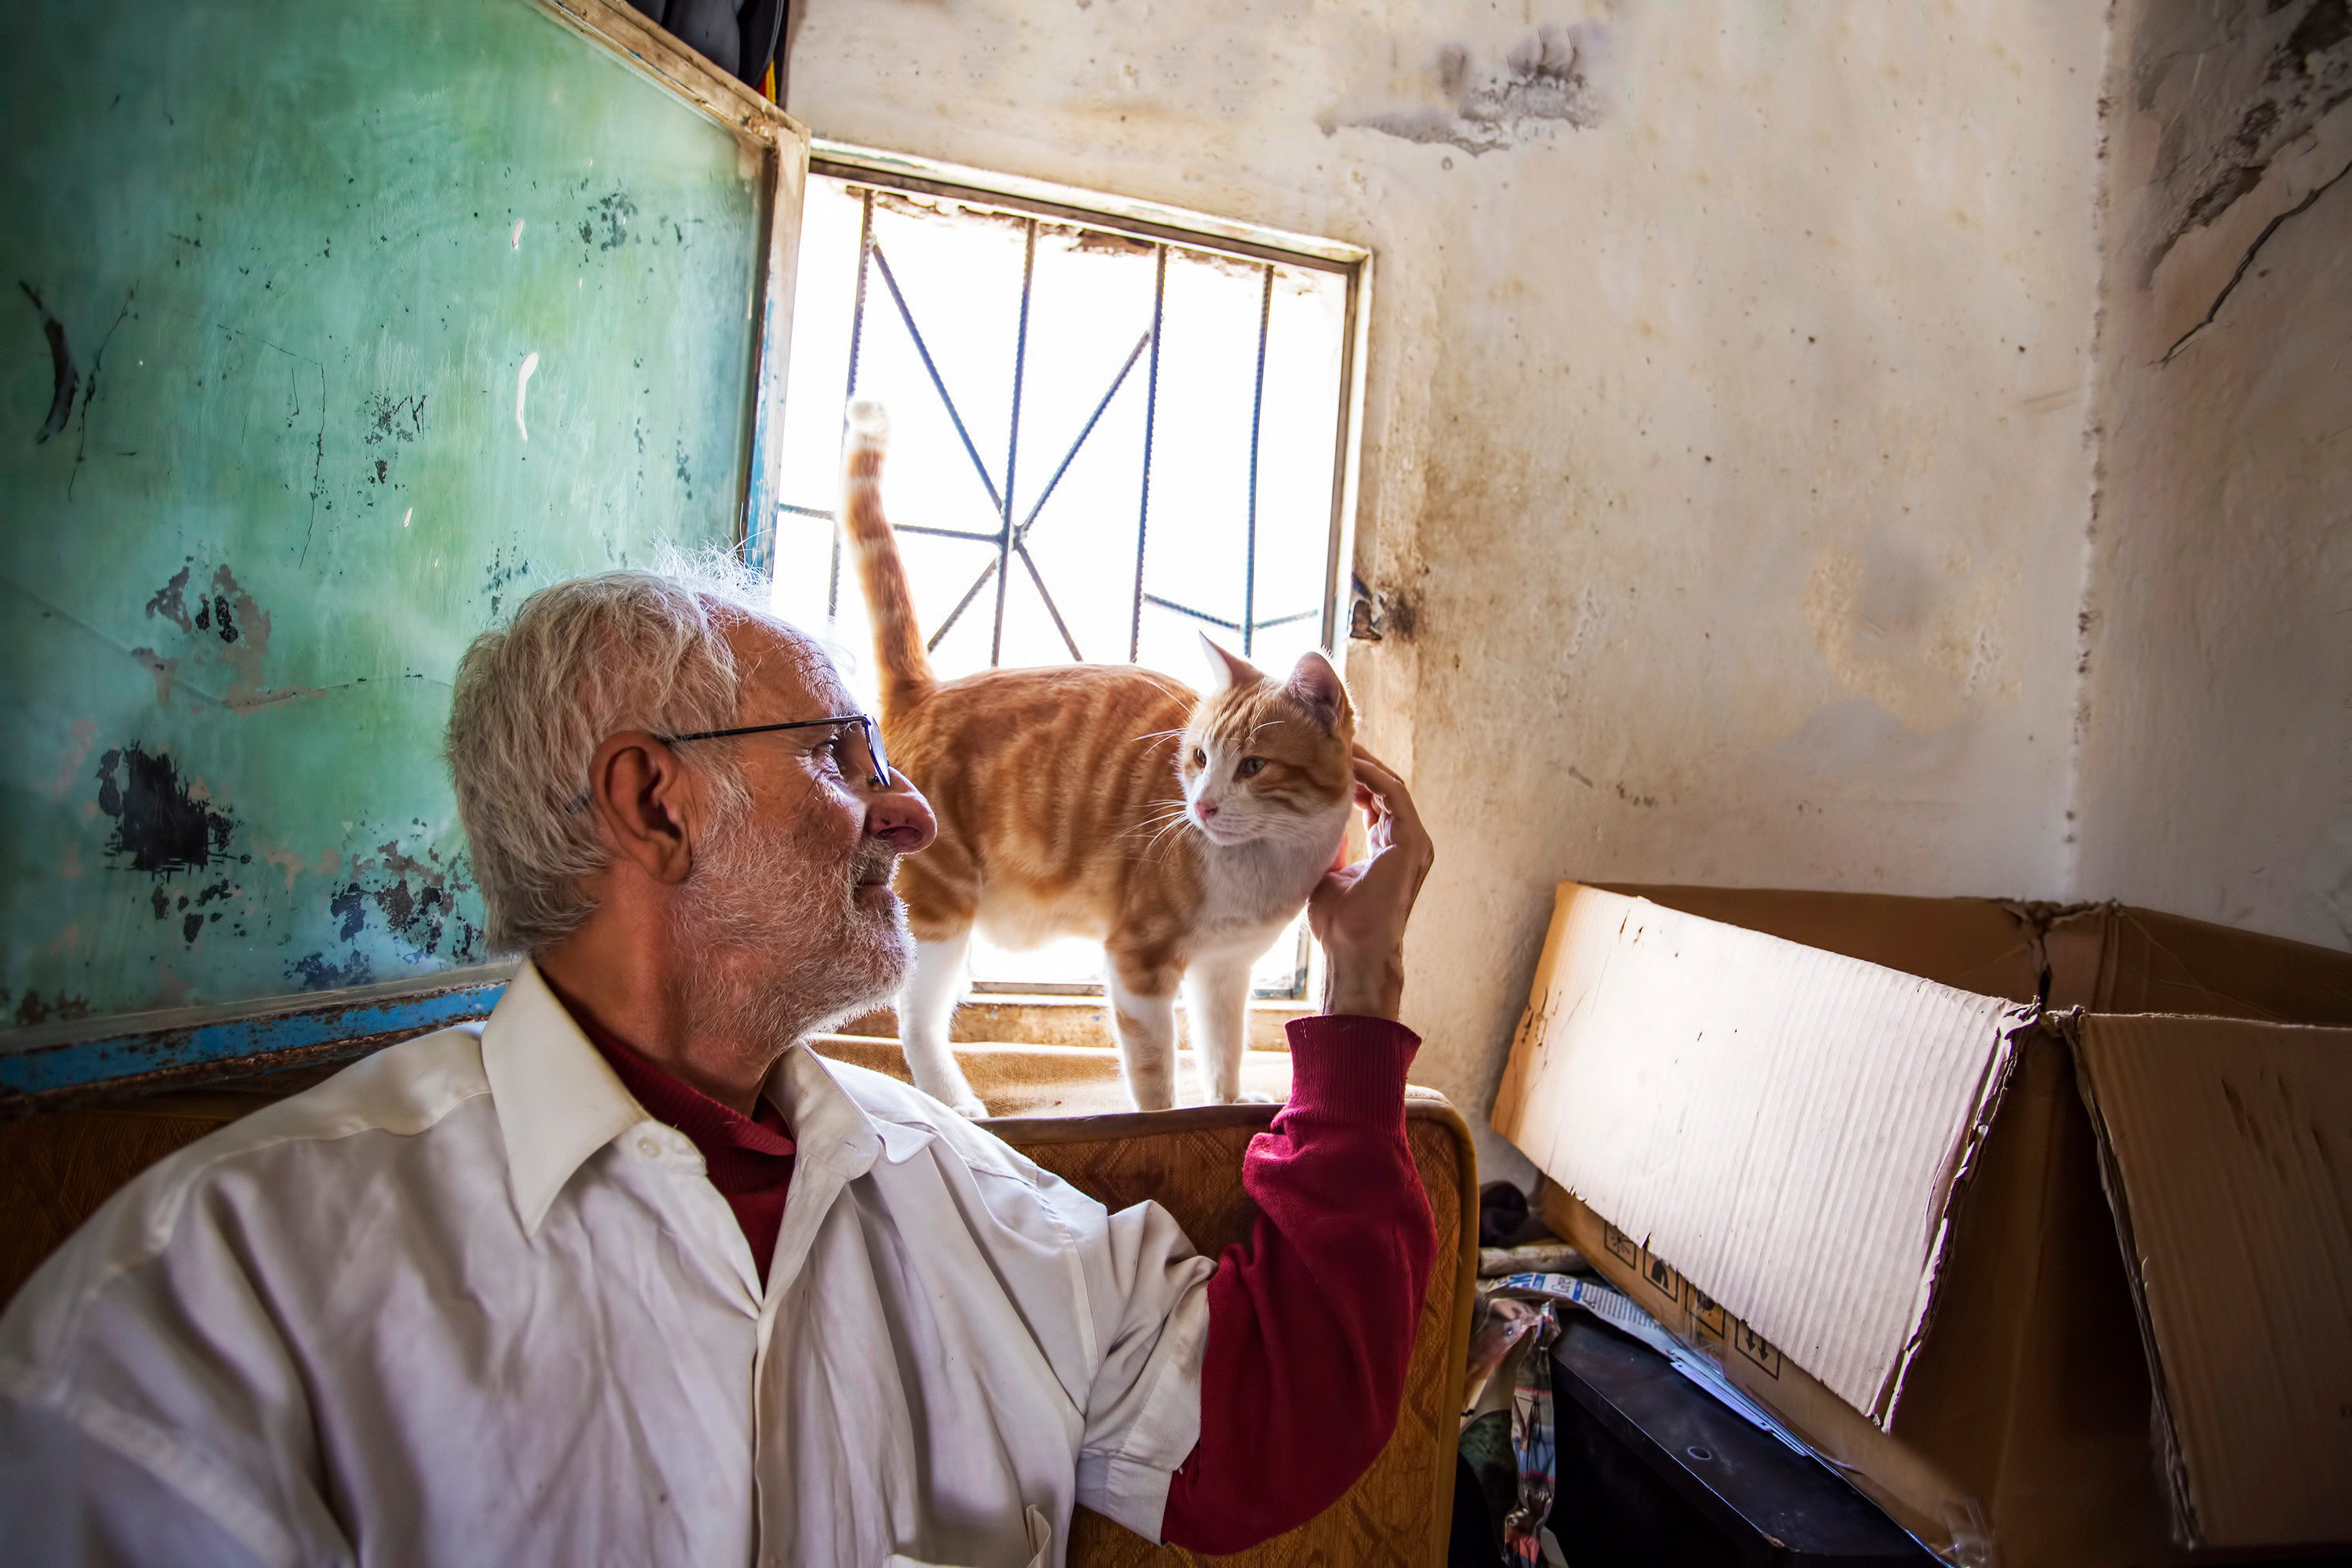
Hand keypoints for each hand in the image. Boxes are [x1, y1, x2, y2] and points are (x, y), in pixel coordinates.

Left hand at [1308, 746, 1433, 1019]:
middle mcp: (1408, 840)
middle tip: (1331, 741)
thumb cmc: (1338, 923)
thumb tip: (1307, 821)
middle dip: (1360, 763)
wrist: (1353, 951)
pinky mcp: (1411, 842)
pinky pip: (1393, 795)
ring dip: (1365, 764)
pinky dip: (1371, 775)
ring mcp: (1414, 841)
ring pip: (1391, 786)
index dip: (1354, 777)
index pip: (1377, 799)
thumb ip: (1328, 845)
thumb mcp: (1328, 871)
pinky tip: (1347, 764)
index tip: (1325, 759)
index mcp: (1392, 847)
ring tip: (1337, 745)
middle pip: (1387, 787)